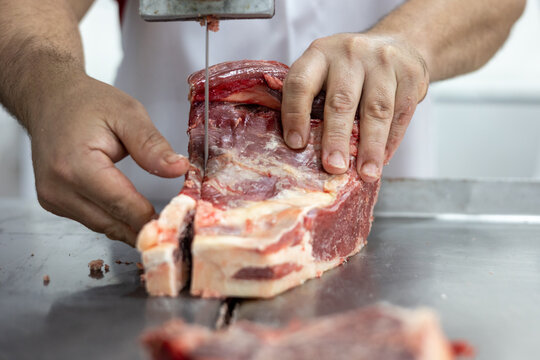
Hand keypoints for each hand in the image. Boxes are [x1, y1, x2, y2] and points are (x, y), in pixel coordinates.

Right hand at [29, 74, 189, 244]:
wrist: (49, 98)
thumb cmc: (85, 103)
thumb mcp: (127, 114)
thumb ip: (152, 145)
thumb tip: (179, 169)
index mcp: (75, 164)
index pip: (120, 203)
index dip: (150, 217)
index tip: (177, 219)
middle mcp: (57, 187)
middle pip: (112, 222)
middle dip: (144, 226)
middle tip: (174, 224)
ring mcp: (52, 197)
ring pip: (102, 226)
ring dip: (130, 226)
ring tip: (159, 220)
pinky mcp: (53, 202)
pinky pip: (91, 219)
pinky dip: (114, 218)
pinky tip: (132, 211)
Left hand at [281, 33, 427, 180]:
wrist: (397, 43)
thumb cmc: (350, 69)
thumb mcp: (324, 72)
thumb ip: (311, 101)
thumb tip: (301, 151)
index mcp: (319, 54)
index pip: (301, 83)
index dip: (295, 115)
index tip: (296, 145)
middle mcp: (350, 53)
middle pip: (341, 100)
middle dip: (336, 138)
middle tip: (333, 167)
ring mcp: (383, 61)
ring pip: (377, 110)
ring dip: (371, 147)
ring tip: (366, 173)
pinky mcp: (411, 73)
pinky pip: (401, 113)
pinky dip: (392, 140)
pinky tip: (383, 159)